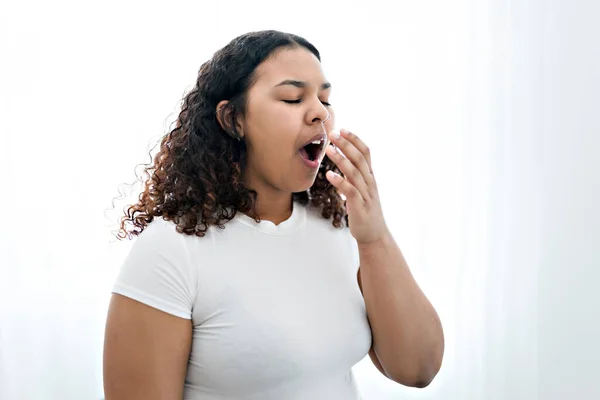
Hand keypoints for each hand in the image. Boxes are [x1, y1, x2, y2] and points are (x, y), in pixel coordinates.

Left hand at [325, 128, 388, 243]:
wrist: (374, 234)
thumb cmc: (365, 210)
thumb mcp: (361, 189)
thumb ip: (354, 176)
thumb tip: (343, 161)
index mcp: (370, 177)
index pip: (366, 153)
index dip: (355, 140)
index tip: (343, 129)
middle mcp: (370, 183)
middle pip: (360, 159)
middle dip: (346, 144)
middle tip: (333, 133)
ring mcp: (366, 194)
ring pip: (354, 172)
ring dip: (341, 159)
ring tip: (328, 149)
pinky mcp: (360, 206)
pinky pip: (350, 191)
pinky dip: (340, 181)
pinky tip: (329, 175)